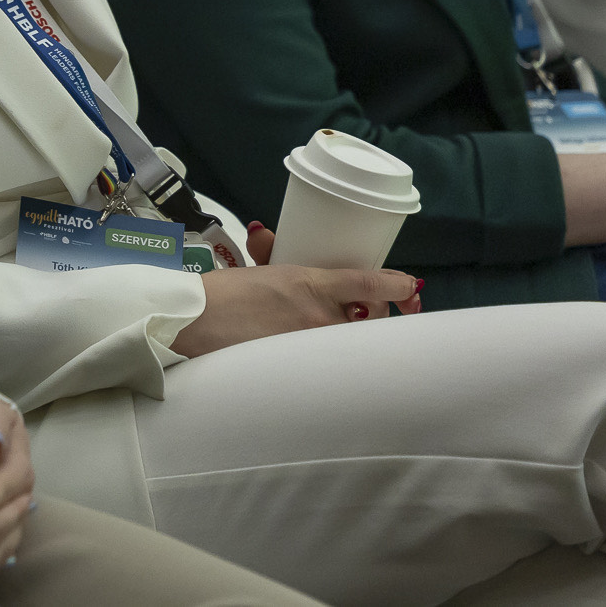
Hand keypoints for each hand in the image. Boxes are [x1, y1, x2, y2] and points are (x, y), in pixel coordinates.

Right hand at [171, 245, 420, 356]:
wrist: (195, 321)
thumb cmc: (222, 292)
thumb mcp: (263, 269)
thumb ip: (283, 261)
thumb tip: (273, 240)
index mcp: (310, 283)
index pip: (369, 282)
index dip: (397, 285)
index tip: (410, 287)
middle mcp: (319, 315)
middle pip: (370, 317)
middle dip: (377, 313)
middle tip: (375, 310)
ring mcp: (313, 344)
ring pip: (354, 340)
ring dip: (355, 334)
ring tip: (343, 331)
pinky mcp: (302, 366)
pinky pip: (334, 361)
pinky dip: (338, 358)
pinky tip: (334, 361)